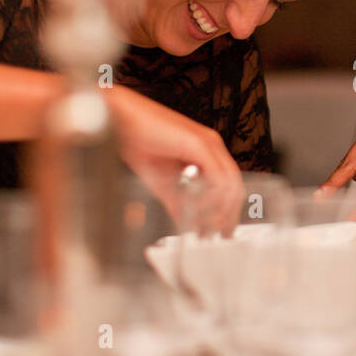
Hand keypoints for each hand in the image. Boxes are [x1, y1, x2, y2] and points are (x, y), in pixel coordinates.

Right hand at [107, 86, 242, 222]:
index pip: (230, 184)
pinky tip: (198, 210)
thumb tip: (187, 224)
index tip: (224, 231)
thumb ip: (178, 202)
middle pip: (235, 185)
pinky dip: (211, 197)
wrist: (120, 120)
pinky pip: (217, 176)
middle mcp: (212, 145)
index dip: (230, 210)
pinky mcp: (199, 143)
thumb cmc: (136, 142)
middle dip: (230, 214)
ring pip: (230, 182)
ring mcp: (208, 143)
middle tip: (222, 235)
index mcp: (207, 151)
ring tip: (209, 228)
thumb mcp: (162, 182)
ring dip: (221, 209)